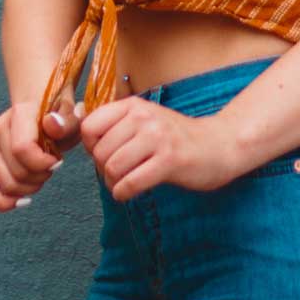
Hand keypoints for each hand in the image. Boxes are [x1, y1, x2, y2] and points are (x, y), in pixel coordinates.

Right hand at [0, 94, 82, 211]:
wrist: (43, 107)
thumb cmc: (60, 115)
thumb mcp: (72, 116)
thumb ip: (67, 121)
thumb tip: (51, 123)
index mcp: (20, 112)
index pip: (22, 149)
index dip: (42, 164)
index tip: (57, 161)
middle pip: (16, 172)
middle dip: (40, 178)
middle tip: (52, 167)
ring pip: (5, 185)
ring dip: (28, 188)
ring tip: (41, 175)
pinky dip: (2, 202)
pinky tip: (22, 200)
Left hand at [79, 97, 238, 200]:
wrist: (218, 145)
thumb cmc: (176, 137)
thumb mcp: (145, 120)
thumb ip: (116, 125)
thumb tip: (82, 137)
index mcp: (134, 105)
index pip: (90, 126)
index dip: (91, 146)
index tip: (106, 154)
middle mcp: (144, 116)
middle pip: (100, 151)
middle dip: (103, 170)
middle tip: (118, 174)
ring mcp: (157, 137)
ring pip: (112, 167)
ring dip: (113, 184)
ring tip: (124, 183)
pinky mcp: (169, 160)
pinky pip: (130, 183)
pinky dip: (124, 193)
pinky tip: (130, 192)